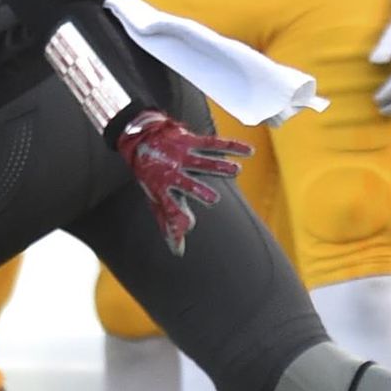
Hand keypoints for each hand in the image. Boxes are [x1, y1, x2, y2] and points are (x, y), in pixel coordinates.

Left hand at [115, 109, 249, 254]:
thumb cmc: (153, 175)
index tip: (188, 226)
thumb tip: (178, 251)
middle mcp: (170, 171)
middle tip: (213, 200)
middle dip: (198, 190)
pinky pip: (213, 143)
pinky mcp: (190, 140)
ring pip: (202, 161)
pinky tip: (249, 151)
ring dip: (219, 166)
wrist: (141, 139)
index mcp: (160, 188)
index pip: (168, 207)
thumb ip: (169, 224)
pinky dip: (232, 146)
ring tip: (236, 170)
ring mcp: (181, 155)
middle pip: (185, 183)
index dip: (177, 218)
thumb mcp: (156, 199)